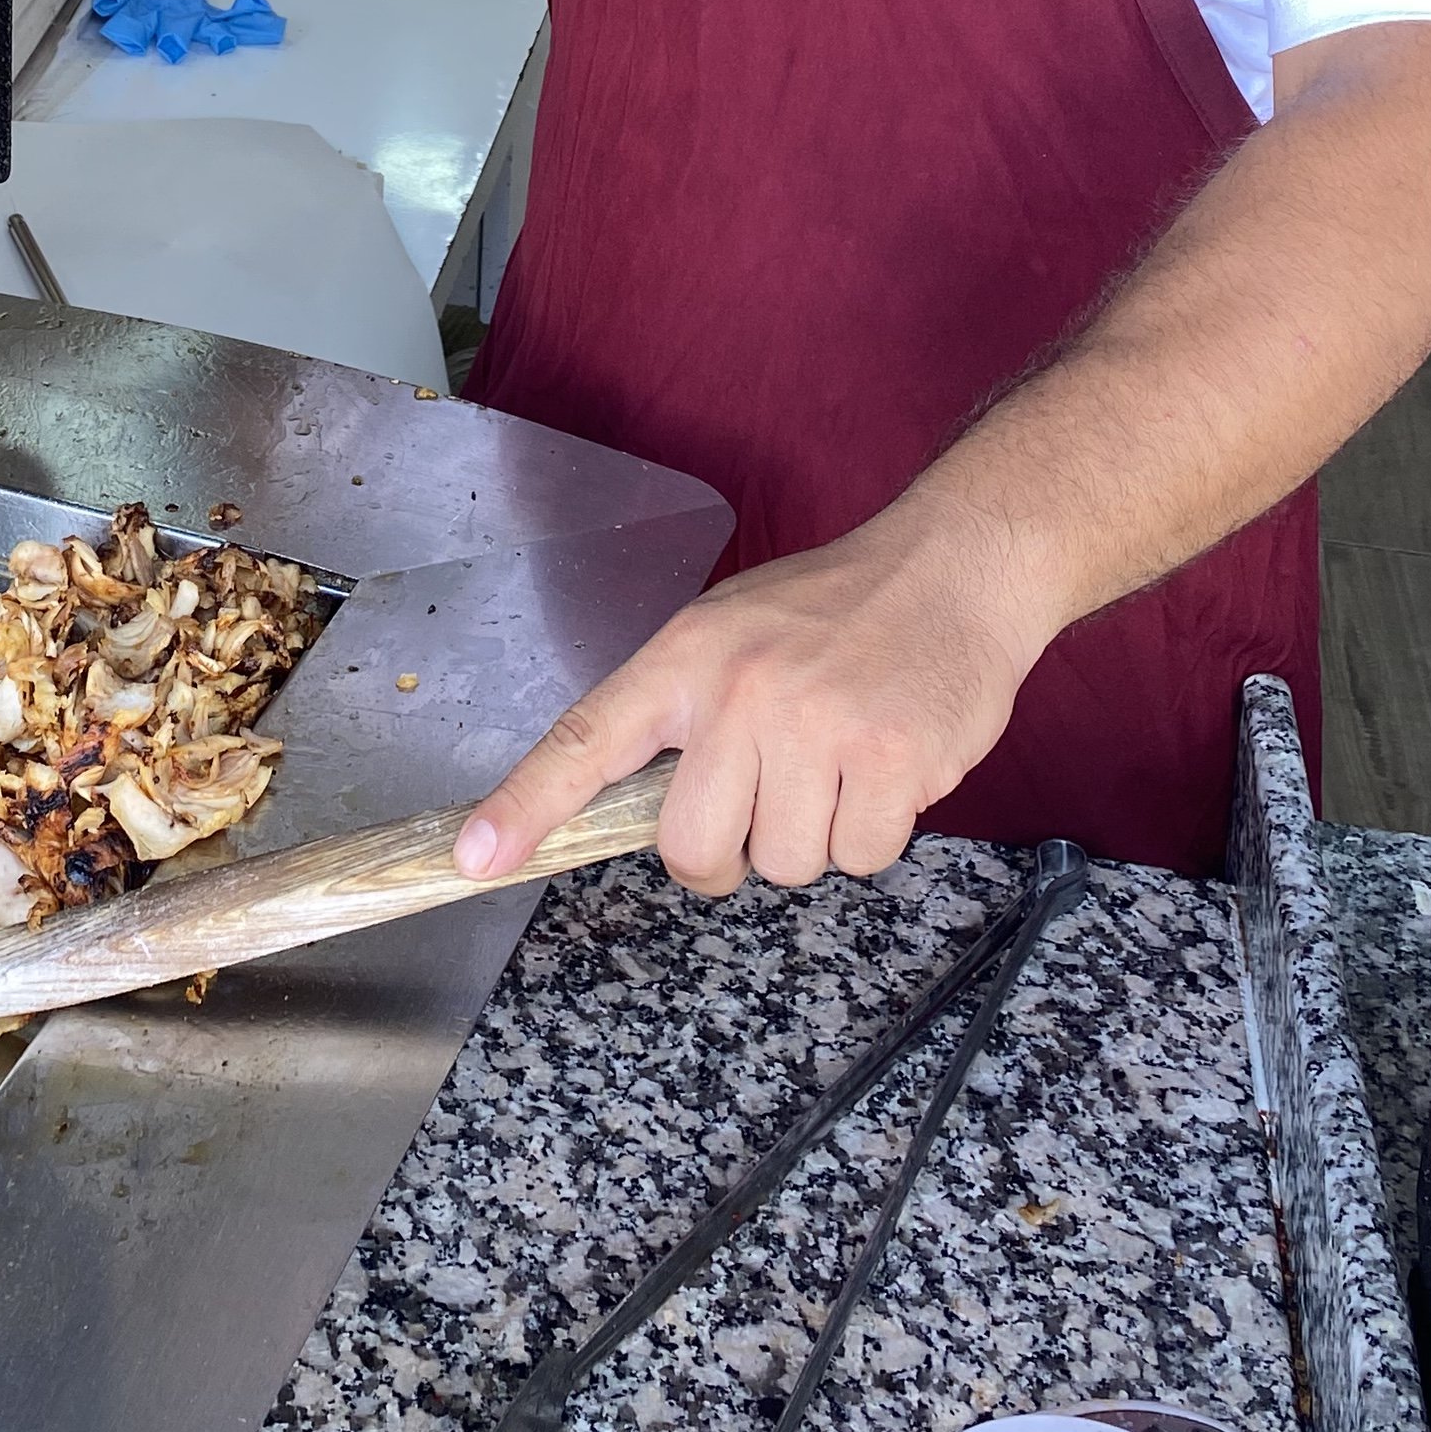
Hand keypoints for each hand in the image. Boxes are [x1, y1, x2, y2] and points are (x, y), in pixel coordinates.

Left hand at [453, 510, 1048, 897]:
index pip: (586, 739)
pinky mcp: (890, 762)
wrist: (955, 568)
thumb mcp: (731, 632)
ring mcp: (816, 727)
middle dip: (726, 854)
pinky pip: (860, 857)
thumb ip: (680, 713)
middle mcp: (739, 691)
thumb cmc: (835, 610)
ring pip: (783, 863)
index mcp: (685, 656)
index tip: (475, 859)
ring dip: (814, 835)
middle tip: (764, 801)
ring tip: (841, 760)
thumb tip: (635, 808)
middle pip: (693, 850)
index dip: (526, 806)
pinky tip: (887, 766)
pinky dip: (876, 831)